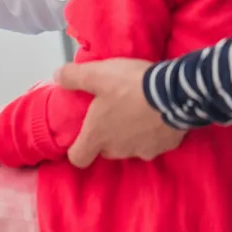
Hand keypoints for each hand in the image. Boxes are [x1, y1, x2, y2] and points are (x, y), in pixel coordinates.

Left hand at [55, 59, 186, 167]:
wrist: (175, 93)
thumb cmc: (129, 86)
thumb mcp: (96, 74)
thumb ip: (73, 76)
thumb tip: (57, 76)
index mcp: (97, 136)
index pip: (78, 158)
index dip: (76, 148)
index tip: (80, 133)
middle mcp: (118, 150)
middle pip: (105, 150)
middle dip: (105, 136)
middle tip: (111, 112)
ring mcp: (143, 151)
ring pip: (129, 148)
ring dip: (129, 134)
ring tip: (136, 110)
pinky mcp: (165, 147)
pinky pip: (153, 143)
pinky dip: (152, 133)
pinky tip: (156, 114)